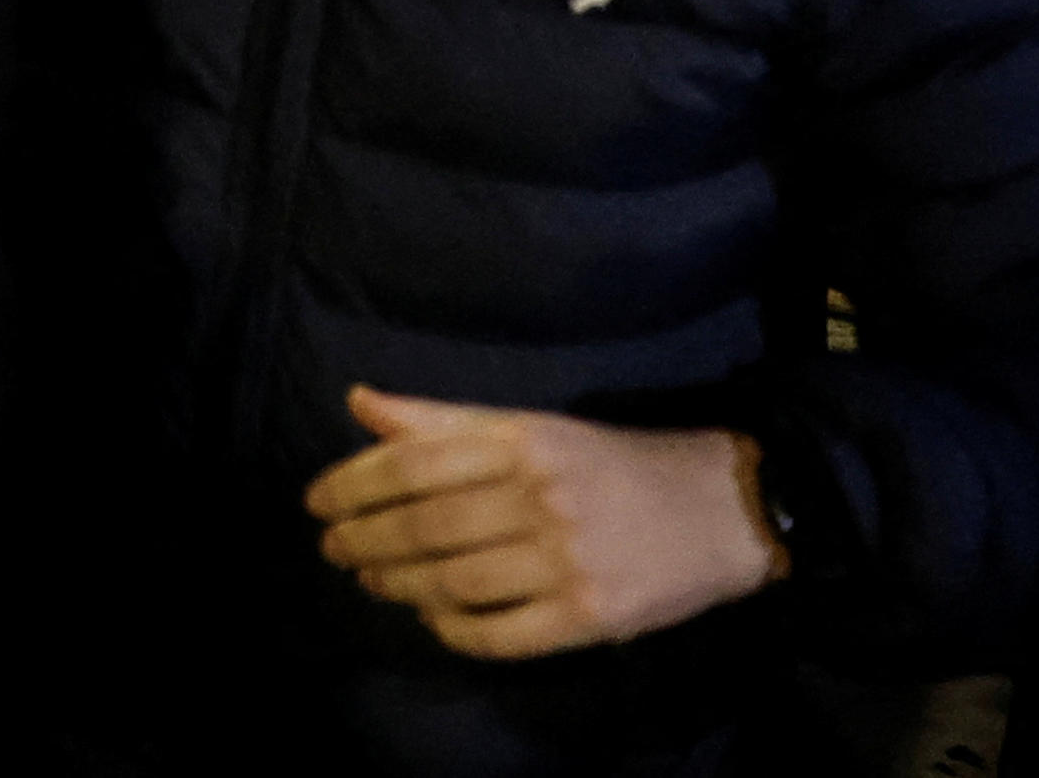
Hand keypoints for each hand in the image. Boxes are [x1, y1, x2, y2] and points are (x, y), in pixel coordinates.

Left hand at [305, 389, 782, 659]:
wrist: (722, 509)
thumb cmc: (610, 464)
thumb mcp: (530, 427)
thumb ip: (443, 421)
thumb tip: (360, 404)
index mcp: (523, 443)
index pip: (412, 463)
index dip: (353, 484)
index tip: (316, 502)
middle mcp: (542, 498)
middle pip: (426, 525)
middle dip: (364, 539)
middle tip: (332, 548)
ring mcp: (568, 561)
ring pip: (456, 581)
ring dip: (400, 584)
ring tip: (372, 579)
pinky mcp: (592, 616)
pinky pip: (502, 635)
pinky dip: (456, 630)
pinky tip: (433, 618)